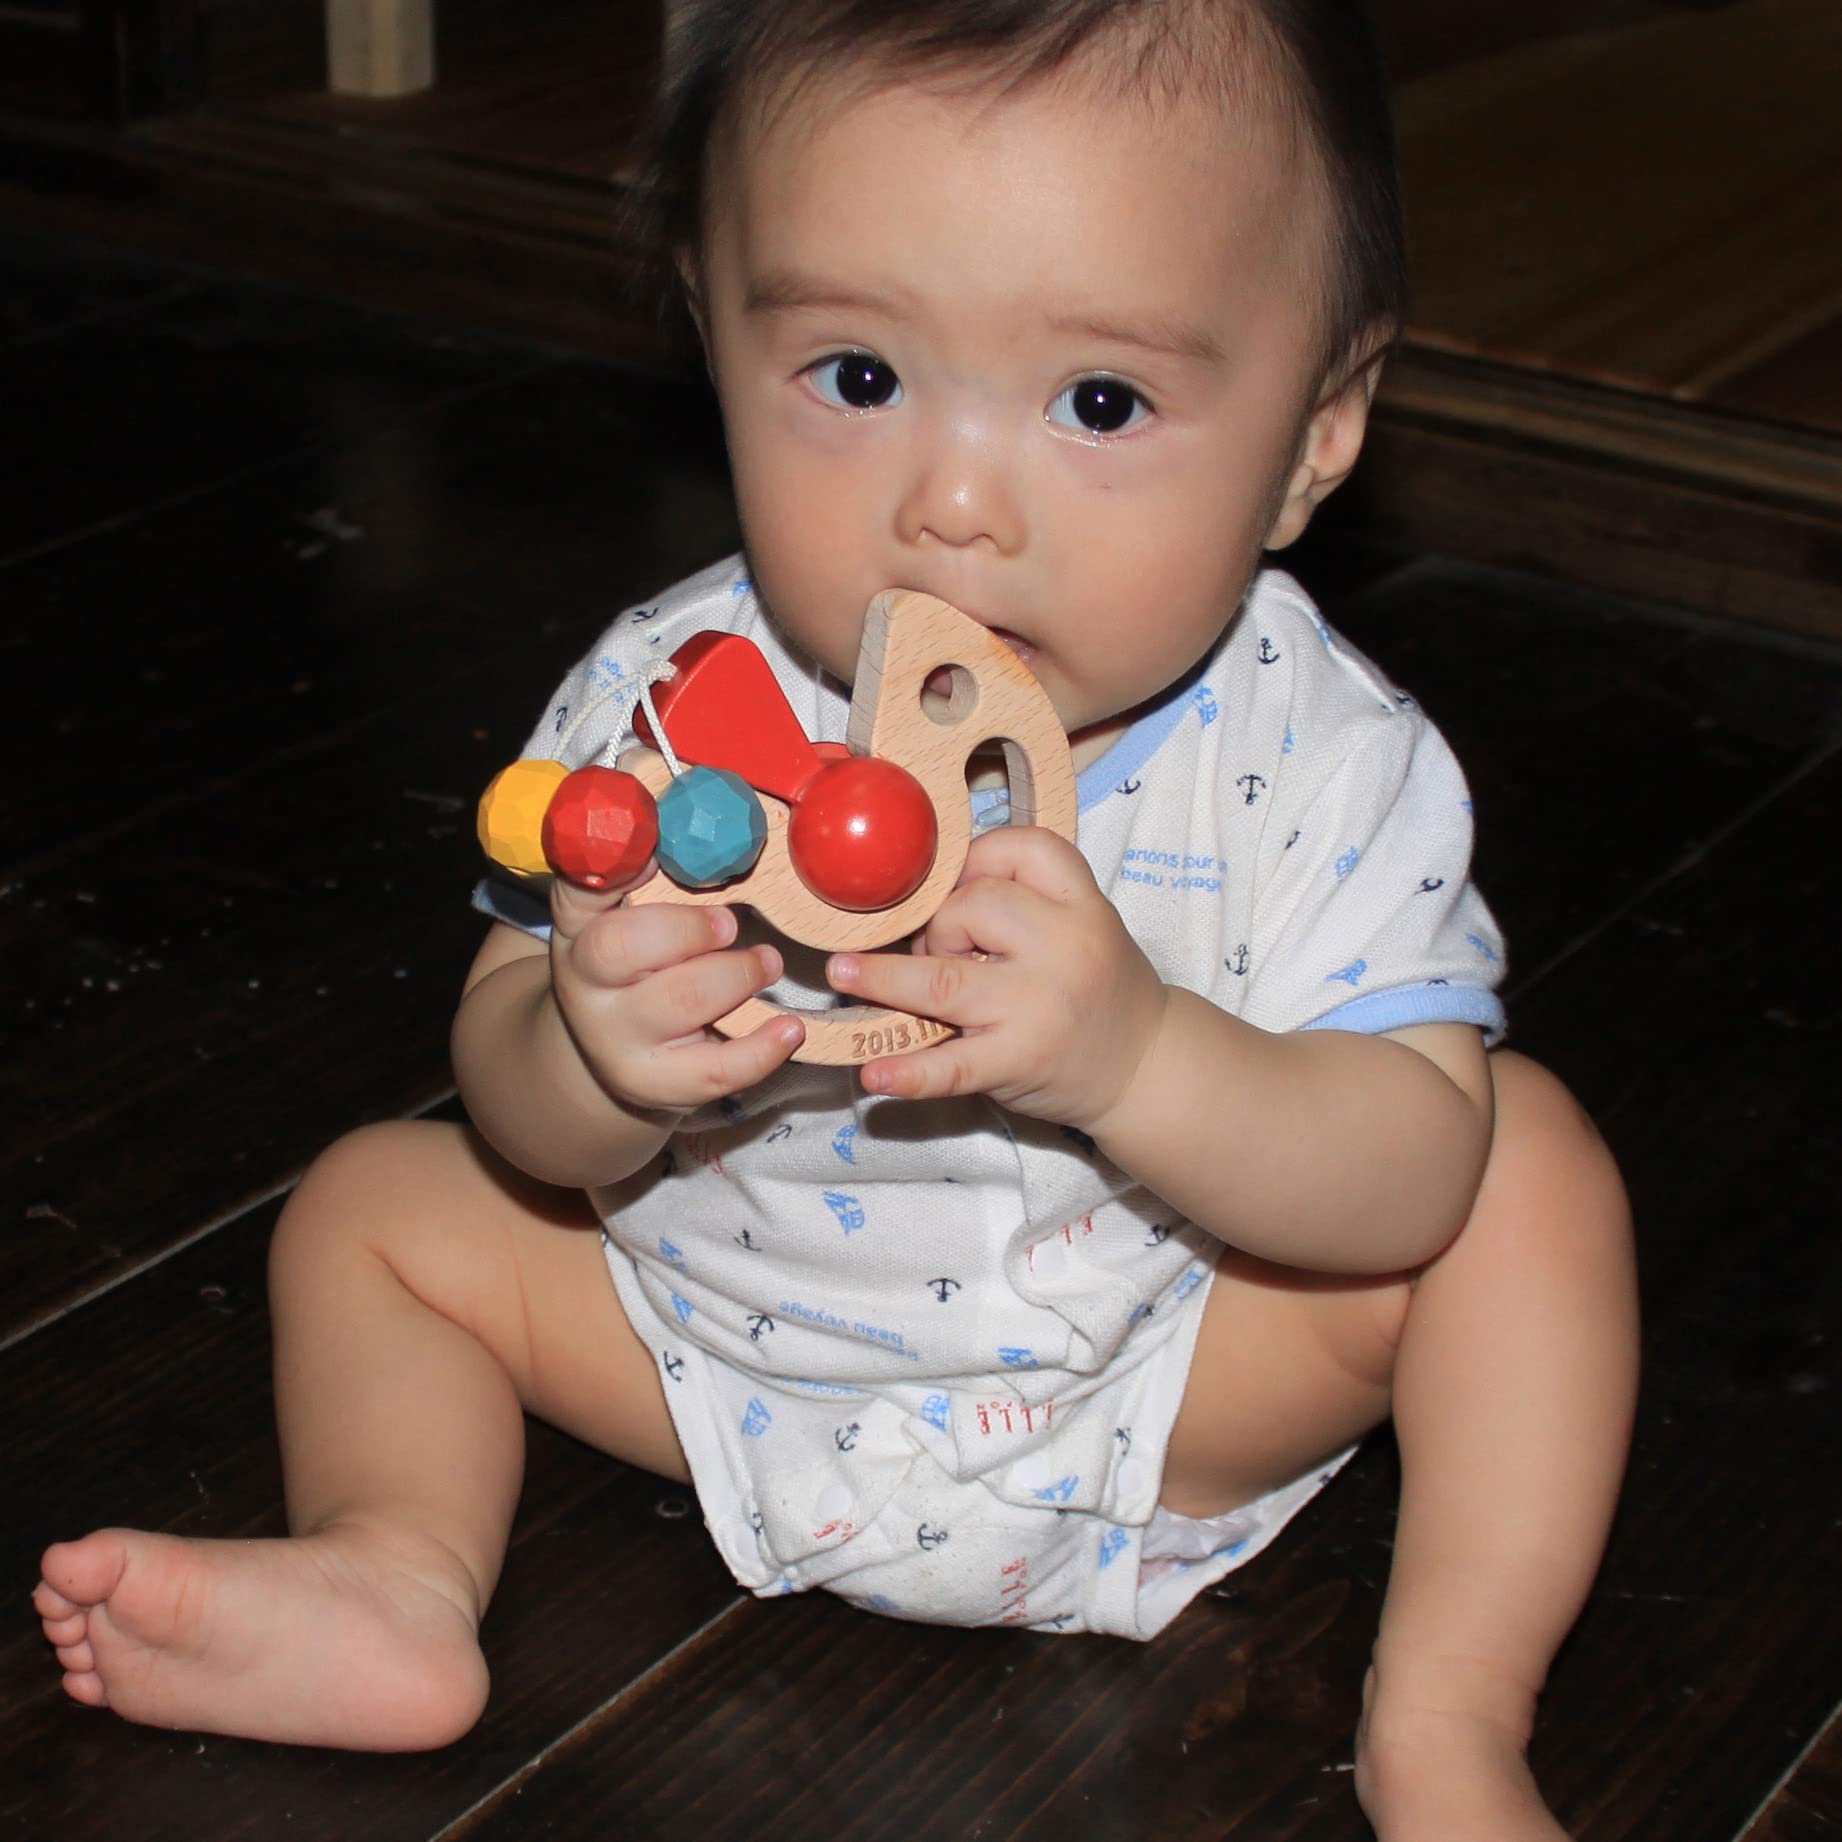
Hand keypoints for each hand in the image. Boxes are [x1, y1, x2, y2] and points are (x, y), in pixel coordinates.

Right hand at [548, 871, 803, 1111]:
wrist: (604, 1051)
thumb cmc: (630, 967)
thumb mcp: (620, 916)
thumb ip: (646, 872)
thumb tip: (687, 818)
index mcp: (579, 926)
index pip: (579, 886)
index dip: (616, 862)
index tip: (661, 852)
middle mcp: (585, 984)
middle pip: (623, 947)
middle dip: (690, 929)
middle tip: (731, 924)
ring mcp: (618, 1041)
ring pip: (678, 1004)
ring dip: (736, 976)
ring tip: (767, 963)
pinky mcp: (658, 1085)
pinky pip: (715, 1071)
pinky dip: (762, 1049)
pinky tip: (790, 1028)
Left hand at [825, 827, 1167, 1131]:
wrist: (1146, 1067)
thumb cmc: (1098, 986)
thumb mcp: (1081, 922)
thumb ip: (1021, 899)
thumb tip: (920, 893)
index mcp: (1083, 904)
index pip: (1020, 848)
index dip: (973, 857)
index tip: (953, 883)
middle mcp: (1066, 948)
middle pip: (973, 905)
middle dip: (936, 926)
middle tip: (937, 953)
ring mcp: (1040, 1008)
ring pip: (944, 978)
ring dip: (885, 977)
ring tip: (845, 975)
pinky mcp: (1019, 1062)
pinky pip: (954, 1066)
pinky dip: (909, 1072)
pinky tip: (874, 1072)